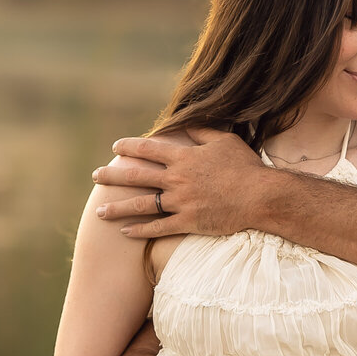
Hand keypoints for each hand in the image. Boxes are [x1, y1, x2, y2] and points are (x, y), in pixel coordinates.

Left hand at [91, 128, 268, 239]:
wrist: (260, 196)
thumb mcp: (225, 140)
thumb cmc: (245, 166)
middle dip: (113, 176)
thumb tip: (187, 123)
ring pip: (142, 205)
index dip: (130, 147)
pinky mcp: (188, 222)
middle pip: (137, 176)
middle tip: (96, 176)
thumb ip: (202, 131)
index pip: (149, 150)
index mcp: (184, 157)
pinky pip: (158, 228)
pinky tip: (125, 232)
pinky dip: (140, 231)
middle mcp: (177, 179)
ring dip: (118, 208)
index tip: (116, 147)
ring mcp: (181, 202)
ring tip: (100, 212)